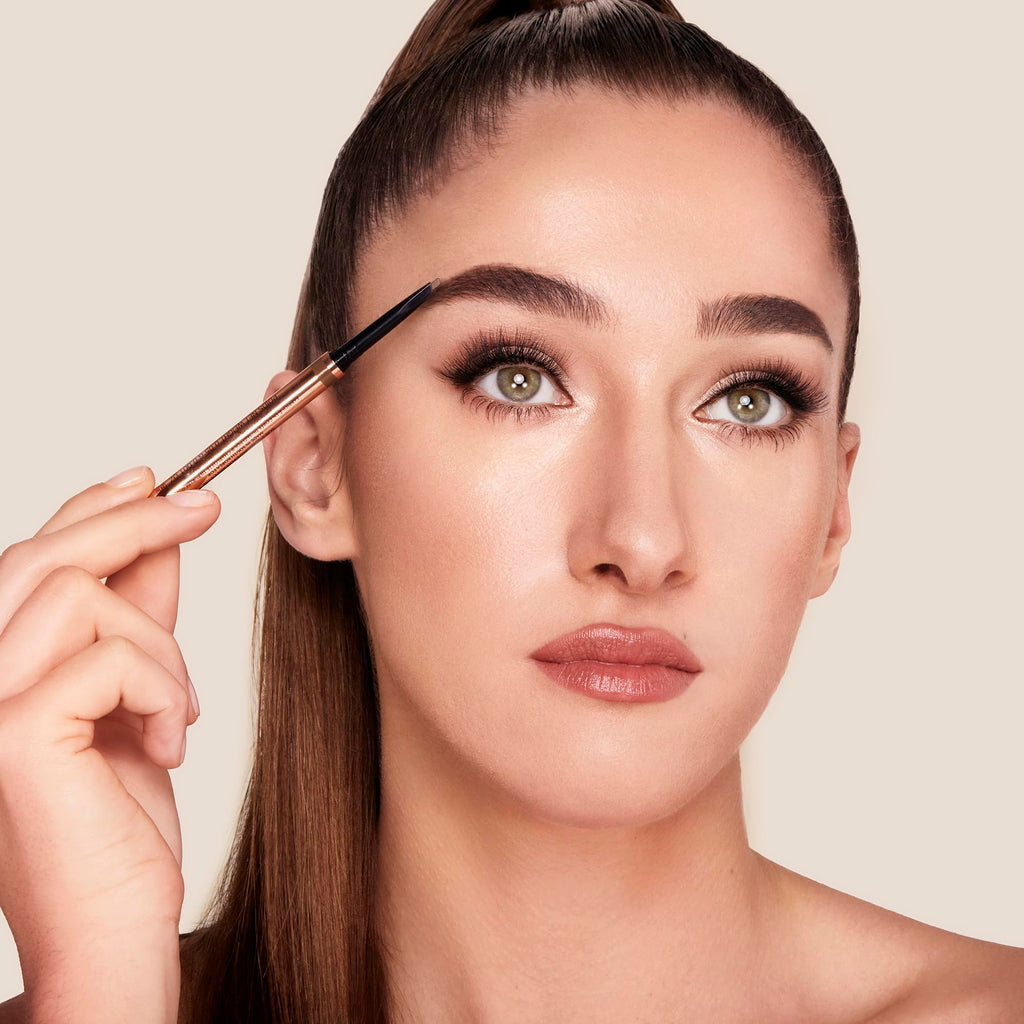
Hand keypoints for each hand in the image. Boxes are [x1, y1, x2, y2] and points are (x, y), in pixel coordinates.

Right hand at [0, 467, 219, 1019]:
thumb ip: (138, 617)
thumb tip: (161, 536)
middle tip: (204, 507)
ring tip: (177, 712)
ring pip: (85, 598)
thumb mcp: (138, 695)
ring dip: (162, 648)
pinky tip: (168, 742)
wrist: (115, 924)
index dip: (95, 509)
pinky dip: (163, 690)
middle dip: (137, 521)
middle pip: (46, 557)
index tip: (161, 479)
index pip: (32, 558)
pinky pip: (112, 657)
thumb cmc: (122, 820)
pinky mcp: (14, 735)